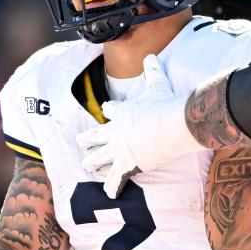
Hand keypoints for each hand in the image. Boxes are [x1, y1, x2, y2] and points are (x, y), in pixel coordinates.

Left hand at [77, 55, 200, 197]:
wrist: (171, 124)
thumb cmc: (165, 104)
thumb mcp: (157, 84)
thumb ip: (153, 71)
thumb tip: (152, 55)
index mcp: (122, 112)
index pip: (110, 111)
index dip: (110, 111)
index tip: (107, 111)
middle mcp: (115, 132)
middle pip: (94, 136)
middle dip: (86, 139)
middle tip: (80, 142)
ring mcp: (118, 149)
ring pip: (98, 158)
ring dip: (92, 163)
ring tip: (86, 166)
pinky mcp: (126, 165)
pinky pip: (116, 180)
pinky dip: (112, 187)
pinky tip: (109, 194)